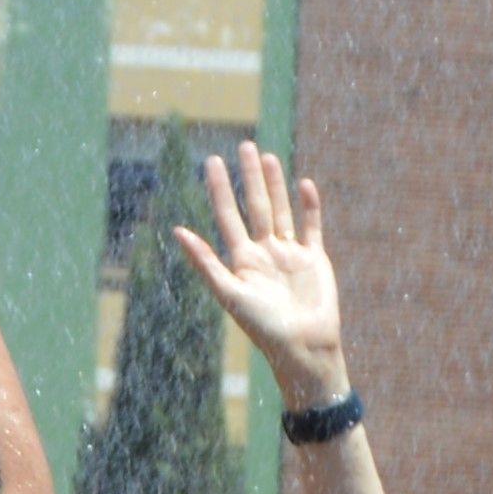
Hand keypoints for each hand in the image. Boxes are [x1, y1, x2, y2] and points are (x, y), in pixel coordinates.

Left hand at [170, 139, 350, 406]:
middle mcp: (265, 254)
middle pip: (255, 206)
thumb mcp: (230, 293)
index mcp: (242, 261)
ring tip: (268, 158)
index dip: (219, 188)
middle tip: (244, 145)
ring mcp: (290, 255)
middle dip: (249, 177)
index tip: (213, 160)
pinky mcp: (315, 261)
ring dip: (276, 185)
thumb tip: (177, 231)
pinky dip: (310, 207)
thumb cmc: (264, 327)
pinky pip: (311, 227)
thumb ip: (205, 261)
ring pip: (281, 211)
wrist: (303, 348)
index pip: (227, 215)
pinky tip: (305, 185)